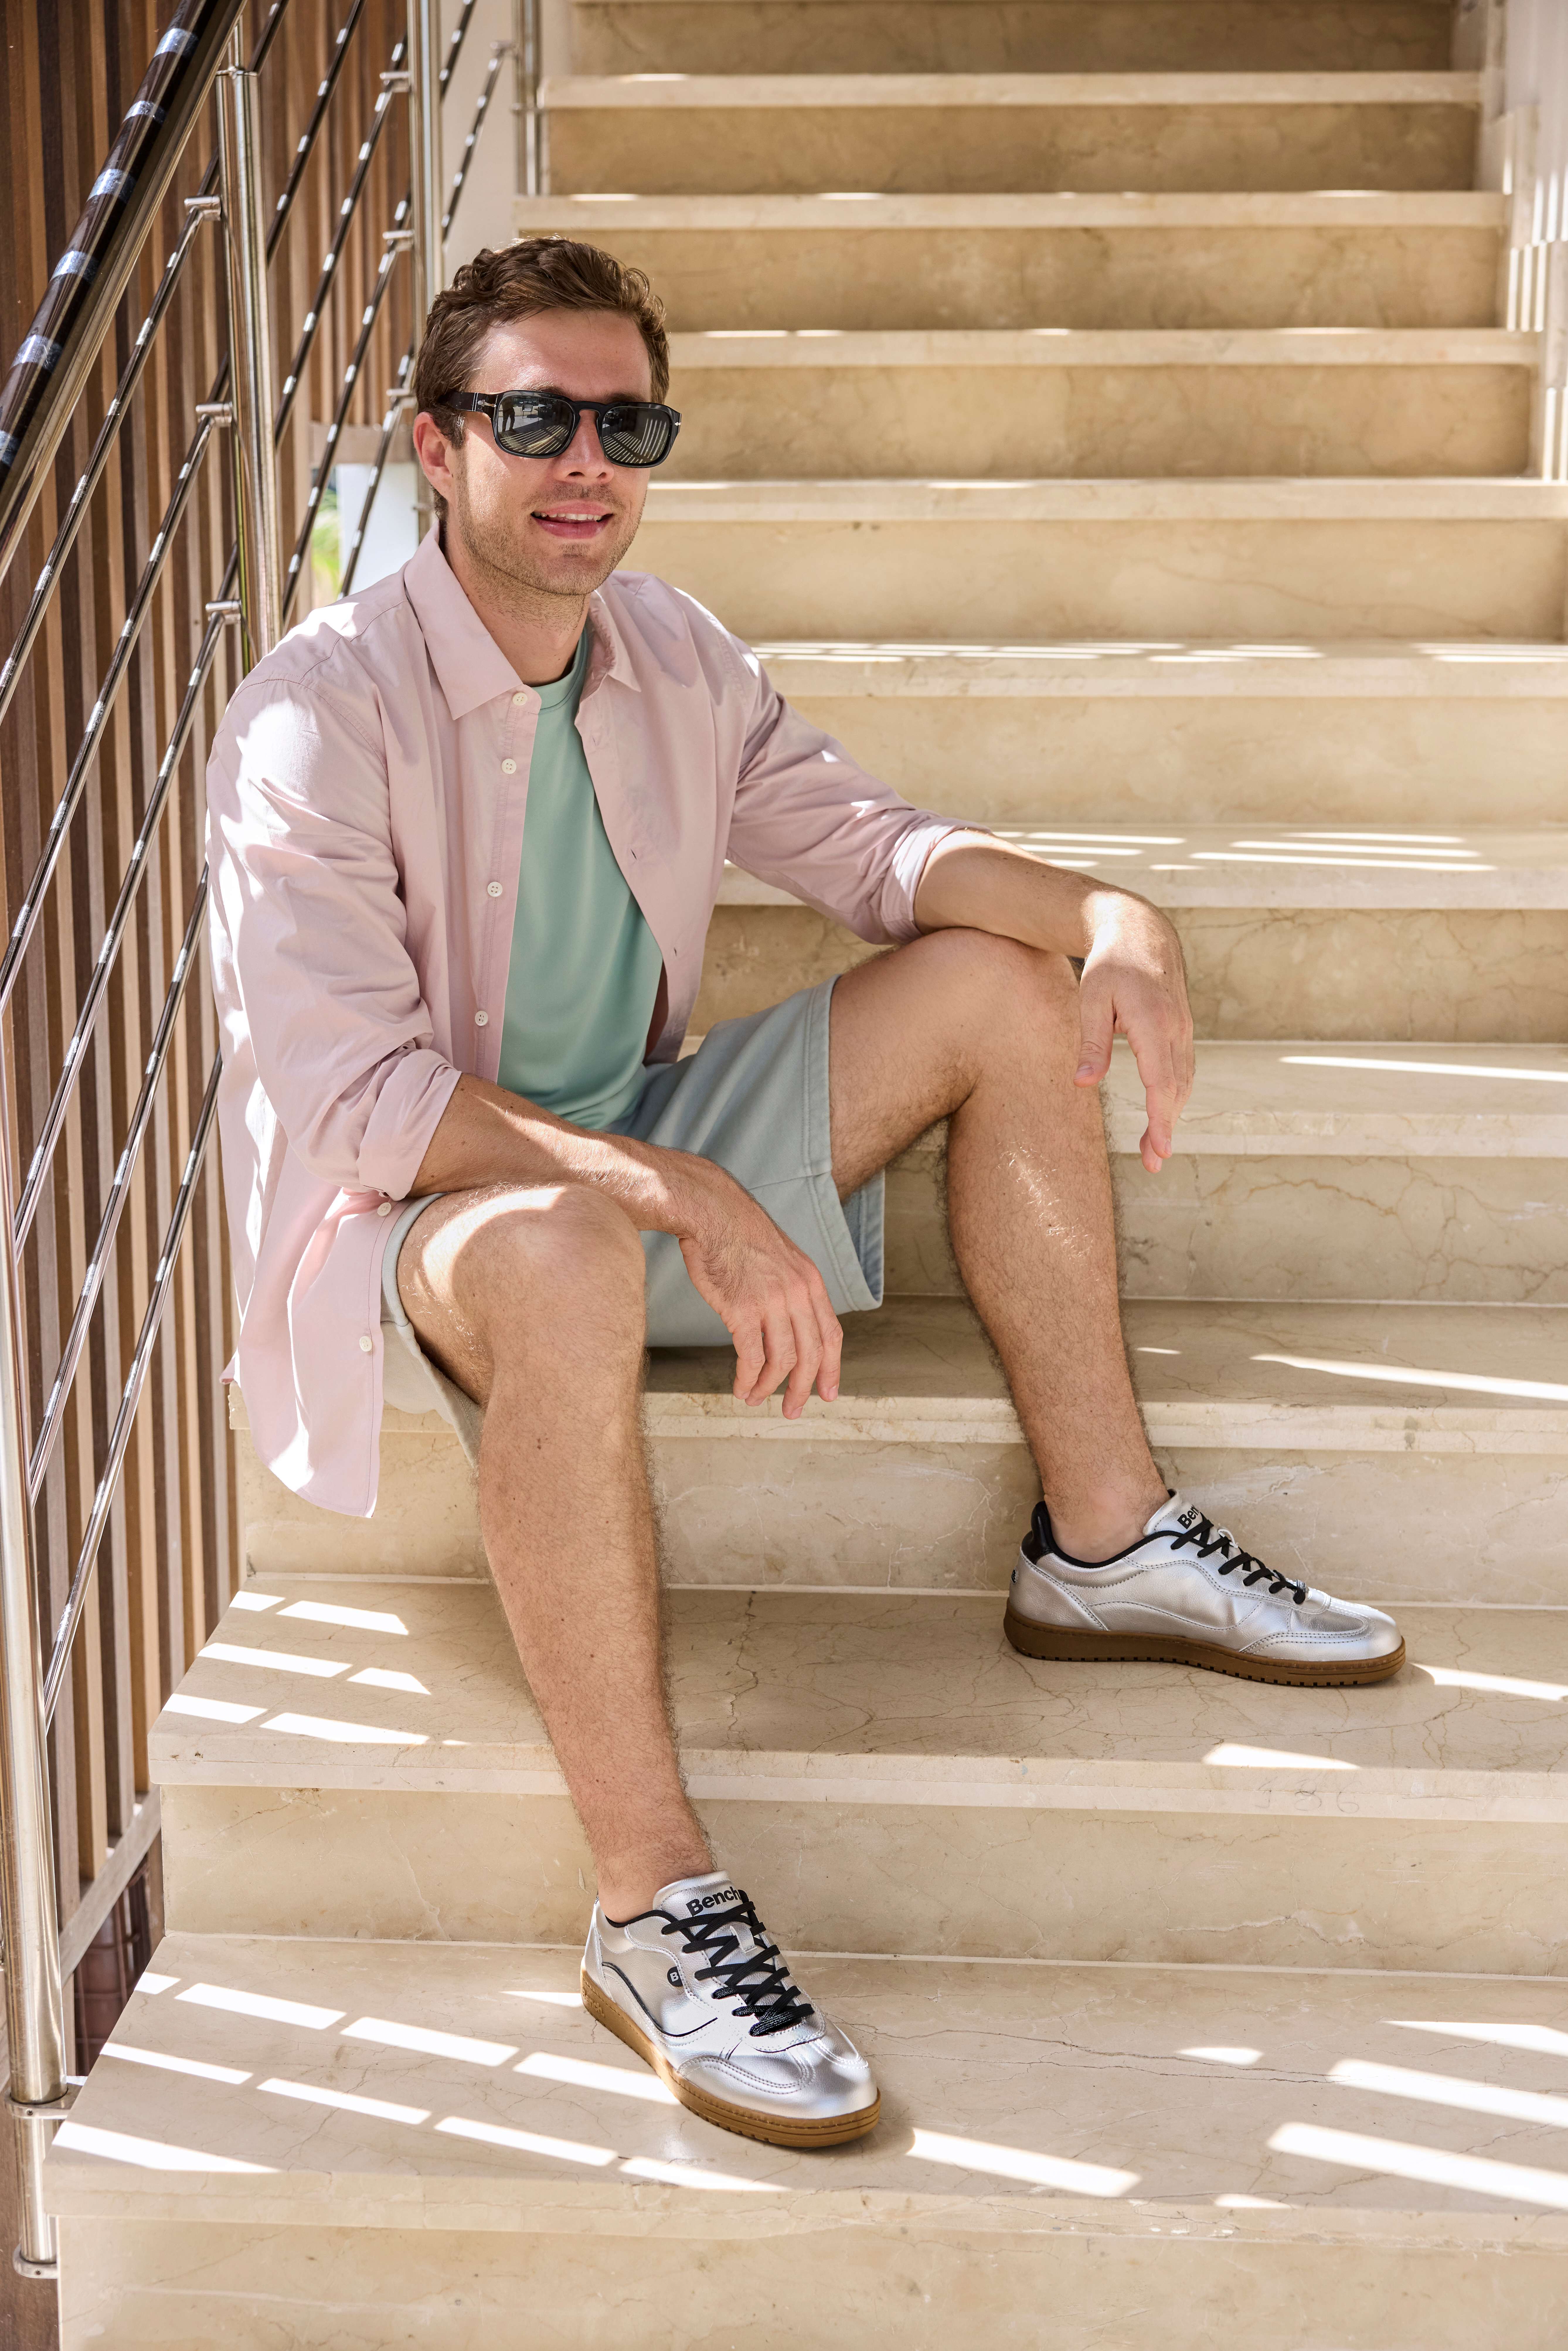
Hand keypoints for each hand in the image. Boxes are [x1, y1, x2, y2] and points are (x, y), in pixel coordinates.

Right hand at [672, 1160, 842, 1417]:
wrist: (712, 1212)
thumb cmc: (739, 1235)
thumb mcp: (781, 1259)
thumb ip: (791, 1290)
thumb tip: (788, 1323)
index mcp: (811, 1282)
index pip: (831, 1334)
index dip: (831, 1368)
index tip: (827, 1392)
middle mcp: (798, 1293)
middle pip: (811, 1354)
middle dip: (804, 1388)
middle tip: (793, 1410)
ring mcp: (772, 1301)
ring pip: (782, 1360)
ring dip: (770, 1387)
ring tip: (756, 1399)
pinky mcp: (742, 1308)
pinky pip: (751, 1356)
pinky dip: (747, 1378)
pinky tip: (741, 1387)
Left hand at [1073, 892, 1193, 1172]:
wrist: (1143, 932)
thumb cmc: (1111, 964)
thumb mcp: (1092, 998)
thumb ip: (1091, 1041)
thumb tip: (1082, 1083)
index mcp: (1153, 1022)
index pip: (1161, 1082)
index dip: (1161, 1119)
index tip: (1160, 1149)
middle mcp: (1176, 1029)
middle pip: (1175, 1089)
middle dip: (1166, 1128)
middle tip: (1153, 1164)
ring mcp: (1184, 1030)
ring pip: (1183, 1082)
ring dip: (1171, 1116)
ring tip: (1154, 1150)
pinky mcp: (1183, 1030)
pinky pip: (1182, 1070)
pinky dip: (1175, 1096)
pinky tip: (1163, 1114)